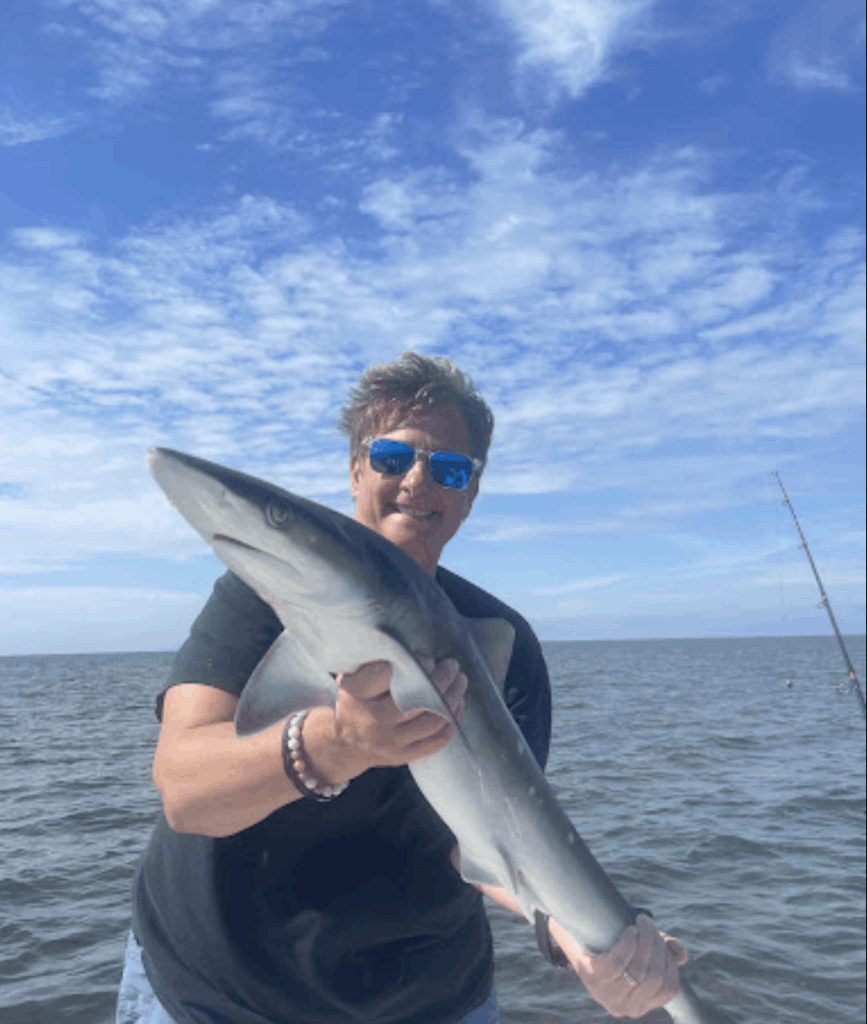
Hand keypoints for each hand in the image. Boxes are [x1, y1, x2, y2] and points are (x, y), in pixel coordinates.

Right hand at [331, 657, 466, 775]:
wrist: (344, 743)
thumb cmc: (355, 700)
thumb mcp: (352, 677)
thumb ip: (376, 662)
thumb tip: (415, 653)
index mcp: (357, 694)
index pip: (390, 675)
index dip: (415, 664)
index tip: (429, 658)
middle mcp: (372, 720)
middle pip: (418, 698)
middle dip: (443, 678)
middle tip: (452, 665)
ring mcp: (389, 742)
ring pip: (433, 720)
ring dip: (453, 698)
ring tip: (460, 682)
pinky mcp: (402, 756)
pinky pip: (436, 741)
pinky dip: (452, 722)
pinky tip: (458, 706)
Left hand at [548, 914, 688, 1018]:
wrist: (578, 938)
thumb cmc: (616, 946)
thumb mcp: (644, 951)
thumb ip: (667, 952)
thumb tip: (681, 955)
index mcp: (642, 1004)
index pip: (669, 988)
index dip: (670, 962)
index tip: (662, 940)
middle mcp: (626, 1007)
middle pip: (655, 975)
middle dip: (656, 944)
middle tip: (648, 924)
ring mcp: (608, 995)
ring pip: (639, 968)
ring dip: (644, 939)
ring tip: (640, 922)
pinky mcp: (593, 979)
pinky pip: (619, 962)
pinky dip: (628, 943)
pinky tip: (628, 931)